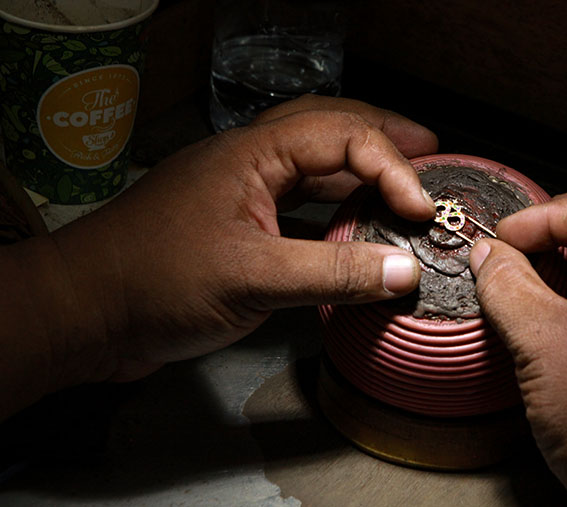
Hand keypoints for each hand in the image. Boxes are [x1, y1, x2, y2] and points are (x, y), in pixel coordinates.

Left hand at [1, 95, 437, 412]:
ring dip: (362, 172)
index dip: (391, 166)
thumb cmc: (153, 282)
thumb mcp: (251, 277)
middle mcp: (251, 164)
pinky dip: (337, 213)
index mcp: (252, 154)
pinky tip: (358, 231)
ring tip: (405, 183)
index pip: (341, 136)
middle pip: (330, 129)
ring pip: (316, 167)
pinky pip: (301, 208)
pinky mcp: (239, 230)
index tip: (421, 207)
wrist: (86, 315)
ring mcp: (244, 195)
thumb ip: (332, 271)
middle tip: (431, 152)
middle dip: (384, 138)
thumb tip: (405, 271)